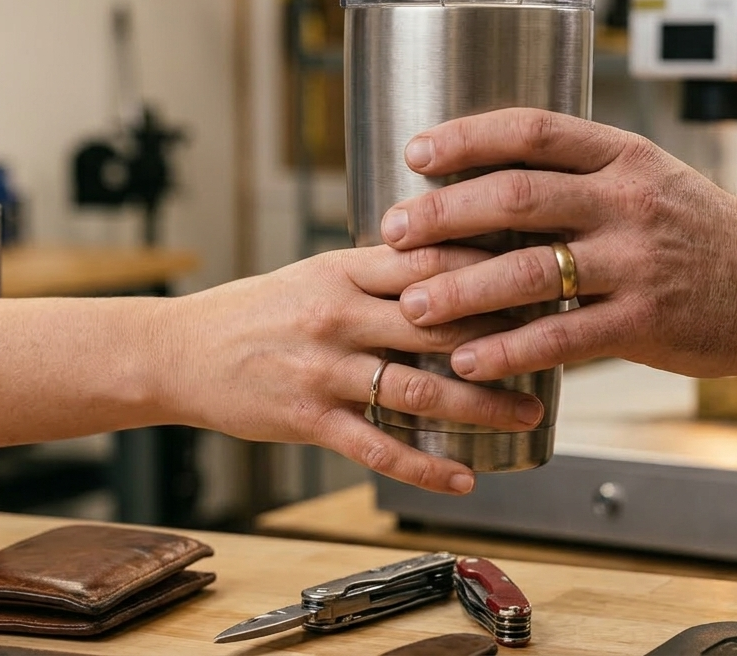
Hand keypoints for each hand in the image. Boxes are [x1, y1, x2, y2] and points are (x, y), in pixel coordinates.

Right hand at [160, 244, 543, 494]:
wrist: (178, 351)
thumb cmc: (255, 311)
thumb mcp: (315, 274)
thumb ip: (379, 272)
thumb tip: (452, 262)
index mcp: (343, 269)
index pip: (430, 260)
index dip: (490, 267)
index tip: (538, 275)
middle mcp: (337, 314)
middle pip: (437, 321)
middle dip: (503, 335)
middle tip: (557, 346)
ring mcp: (323, 369)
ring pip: (418, 386)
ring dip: (481, 403)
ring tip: (528, 412)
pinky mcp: (308, 418)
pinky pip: (378, 446)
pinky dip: (426, 465)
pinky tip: (464, 476)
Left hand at [378, 108, 736, 382]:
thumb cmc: (708, 235)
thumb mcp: (653, 182)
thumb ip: (584, 180)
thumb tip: (492, 186)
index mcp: (624, 156)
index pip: (532, 130)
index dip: (467, 137)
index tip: (416, 152)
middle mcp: (628, 201)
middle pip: (516, 195)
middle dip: (443, 213)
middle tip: (391, 231)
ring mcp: (638, 262)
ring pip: (530, 269)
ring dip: (461, 288)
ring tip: (412, 304)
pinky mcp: (647, 321)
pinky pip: (562, 337)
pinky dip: (509, 350)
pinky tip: (469, 361)